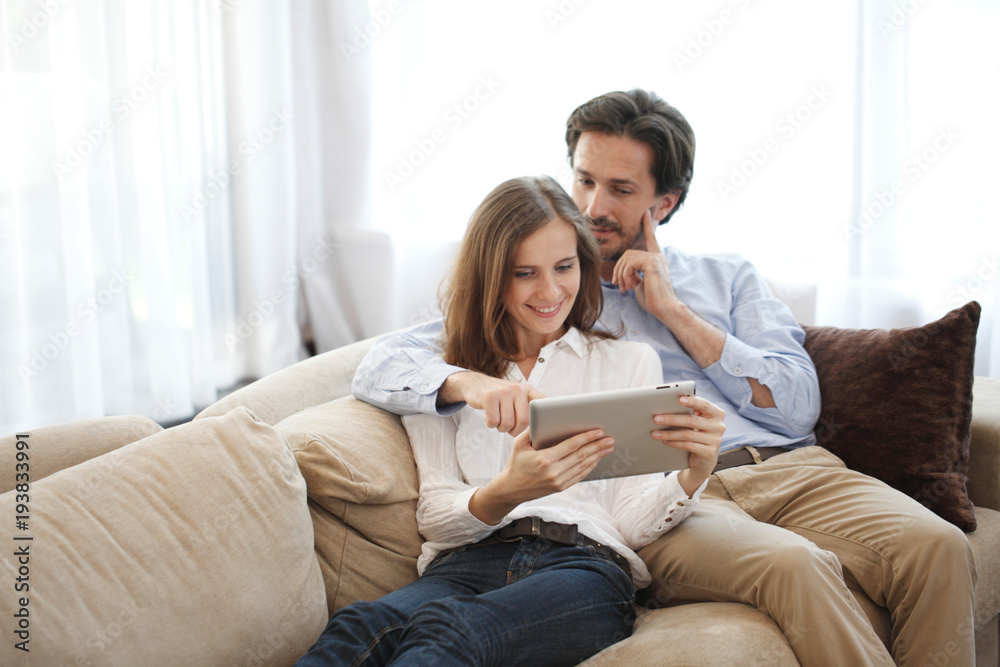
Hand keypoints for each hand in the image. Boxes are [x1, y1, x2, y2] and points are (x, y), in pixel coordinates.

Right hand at [440, 371, 544, 435]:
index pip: (543, 402)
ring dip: (502, 428)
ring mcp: (503, 391)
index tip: (547, 427)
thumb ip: (529, 408)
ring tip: (499, 422)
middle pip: (524, 421)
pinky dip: (491, 425)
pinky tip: (490, 418)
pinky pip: (494, 421)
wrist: (475, 384)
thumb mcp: (517, 396)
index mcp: (528, 390)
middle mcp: (518, 388)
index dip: (547, 415)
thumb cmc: (500, 398)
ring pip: (508, 423)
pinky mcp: (489, 396)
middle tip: (510, 430)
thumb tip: (541, 430)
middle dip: (517, 431)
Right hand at [469, 428, 613, 524]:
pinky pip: (580, 475)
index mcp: (544, 459)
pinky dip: (591, 466)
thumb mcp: (518, 444)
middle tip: (610, 438)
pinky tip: (597, 458)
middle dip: (598, 446)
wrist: (511, 489)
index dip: (587, 437)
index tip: (598, 431)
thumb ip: (531, 430)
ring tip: (608, 447)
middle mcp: (553, 472)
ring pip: (583, 466)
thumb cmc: (516, 463)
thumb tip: (543, 415)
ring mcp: (558, 481)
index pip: (571, 445)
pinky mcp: (561, 487)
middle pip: (581, 456)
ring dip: (598, 456)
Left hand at [611, 210, 679, 320]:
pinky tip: (630, 285)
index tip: (645, 213)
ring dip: (621, 274)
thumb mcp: (640, 284)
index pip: (651, 239)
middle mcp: (658, 256)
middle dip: (619, 268)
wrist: (665, 308)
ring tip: (625, 287)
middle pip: (629, 253)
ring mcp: (656, 258)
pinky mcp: (652, 263)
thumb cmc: (654, 300)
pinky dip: (625, 275)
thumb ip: (634, 274)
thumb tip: (623, 271)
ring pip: (627, 258)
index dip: (647, 226)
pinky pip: (630, 264)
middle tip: (618, 284)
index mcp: (656, 260)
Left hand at [650, 395, 724, 496]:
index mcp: (717, 414)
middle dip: (672, 419)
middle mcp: (719, 426)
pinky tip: (665, 441)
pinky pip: (688, 446)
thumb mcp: (697, 421)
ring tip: (655, 433)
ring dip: (669, 433)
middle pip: (692, 420)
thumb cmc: (698, 434)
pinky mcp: (709, 453)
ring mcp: (715, 440)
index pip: (704, 405)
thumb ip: (691, 412)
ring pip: (688, 434)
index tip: (679, 399)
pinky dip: (674, 443)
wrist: (705, 458)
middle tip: (656, 419)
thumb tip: (668, 404)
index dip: (693, 401)